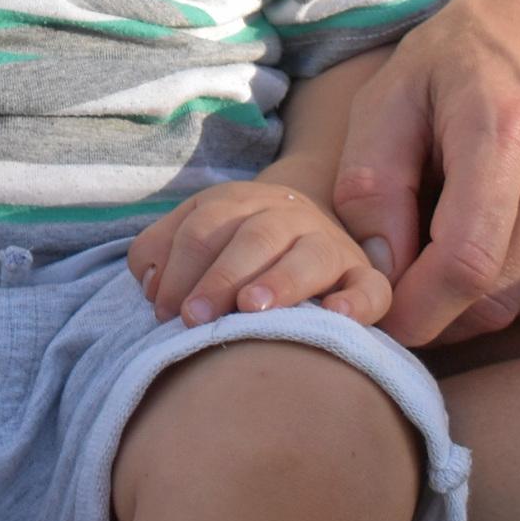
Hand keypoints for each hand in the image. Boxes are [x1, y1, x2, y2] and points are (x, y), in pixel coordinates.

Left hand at [130, 177, 390, 327]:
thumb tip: (149, 283)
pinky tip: (337, 316)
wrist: (312, 223)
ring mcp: (329, 244)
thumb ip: (163, 251)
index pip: (204, 228)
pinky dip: (357, 301)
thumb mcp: (198, 234)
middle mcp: (287, 216)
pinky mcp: (366, 276)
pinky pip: (370, 287)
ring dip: (280, 280)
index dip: (180, 268)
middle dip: (220, 277)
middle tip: (194, 317)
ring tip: (251, 308)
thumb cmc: (237, 246)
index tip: (164, 310)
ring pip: (310, 256)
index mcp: (238, 203)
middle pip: (253, 238)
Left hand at [332, 0, 519, 351]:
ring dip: (497, 281)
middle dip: (448, 307)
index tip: (390, 324)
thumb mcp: (390, 95)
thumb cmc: (461, 52)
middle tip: (416, 281)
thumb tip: (381, 273)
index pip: (466, 263)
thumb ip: (372, 185)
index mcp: (507, 130)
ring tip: (475, 221)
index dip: (420, 310)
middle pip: (504, 291)